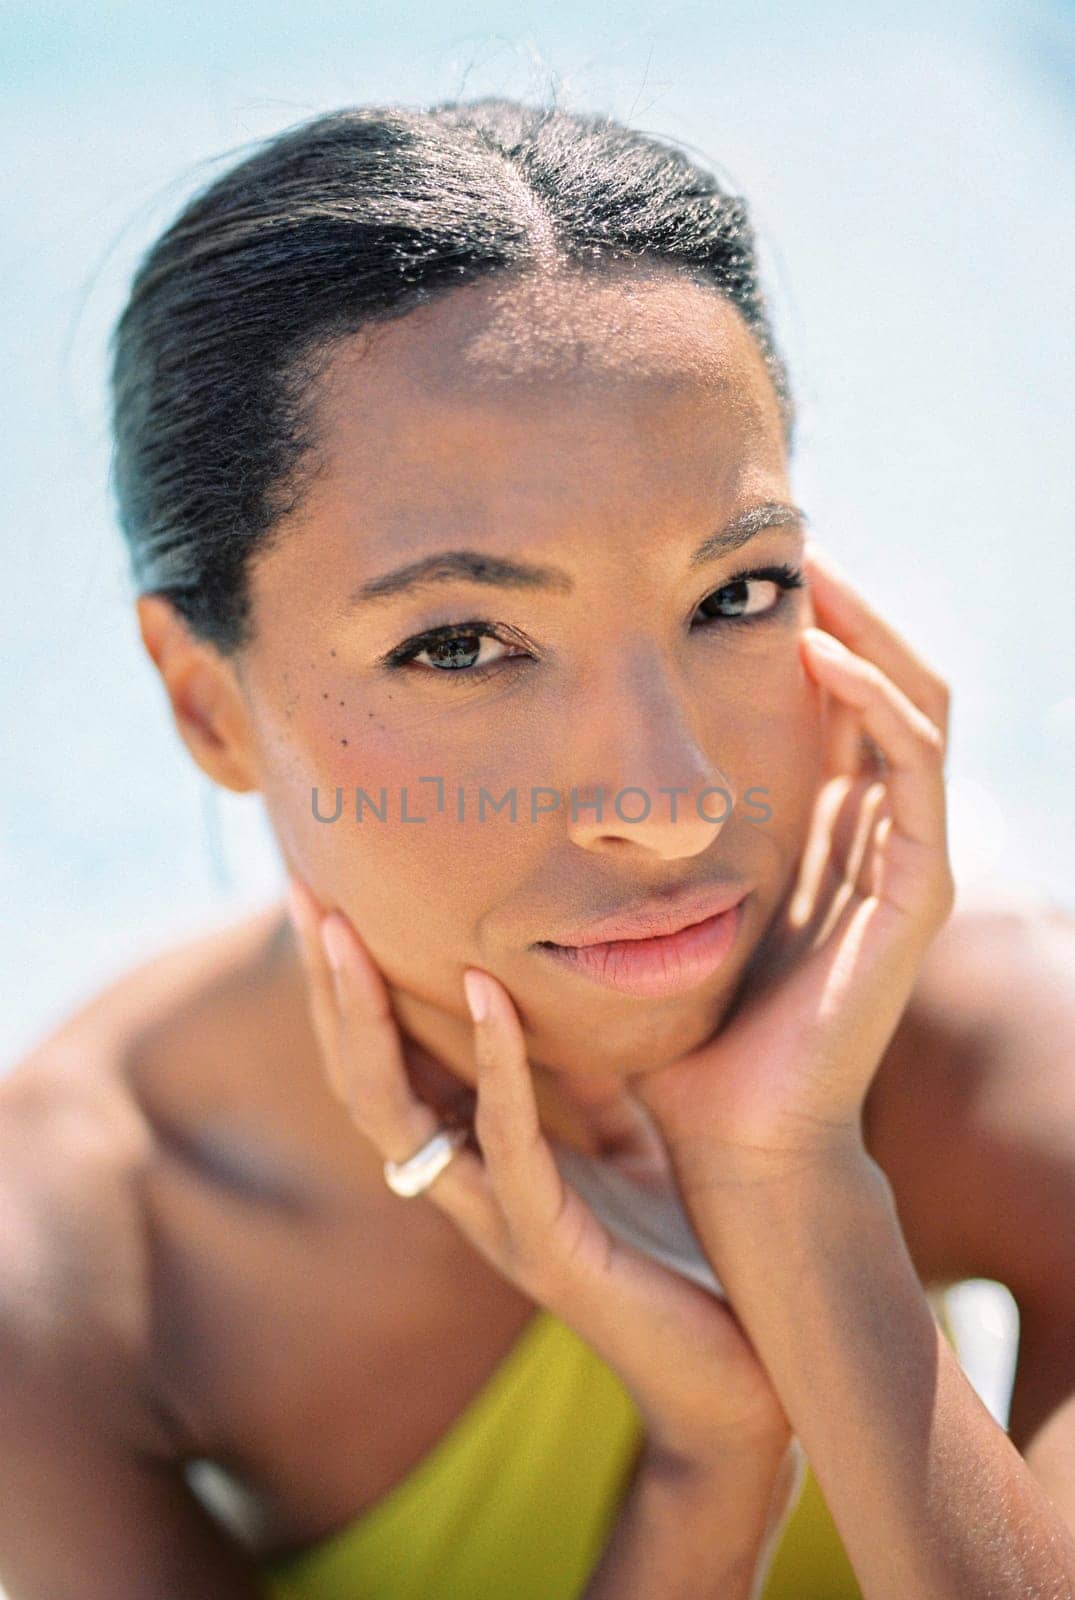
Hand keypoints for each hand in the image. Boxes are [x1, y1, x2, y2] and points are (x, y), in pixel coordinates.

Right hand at [285, 870, 791, 1476]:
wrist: (737, 1375)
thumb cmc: (681, 1255)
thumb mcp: (626, 1140)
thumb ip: (586, 1078)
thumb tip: (568, 991)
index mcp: (475, 1161)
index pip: (386, 1063)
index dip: (350, 984)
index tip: (332, 893)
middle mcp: (465, 1189)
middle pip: (359, 1079)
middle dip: (326, 987)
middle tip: (306, 893)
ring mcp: (496, 1221)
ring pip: (394, 1112)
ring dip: (365, 1016)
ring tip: (348, 930)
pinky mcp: (548, 1246)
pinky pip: (504, 1142)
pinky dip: (493, 1062)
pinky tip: (487, 991)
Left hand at [632, 538, 955, 1185]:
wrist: (732, 1134)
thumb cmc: (685, 1025)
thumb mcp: (665, 900)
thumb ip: (649, 833)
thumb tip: (564, 763)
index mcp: (823, 832)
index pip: (835, 696)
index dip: (802, 622)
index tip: (730, 562)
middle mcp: (874, 833)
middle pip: (883, 679)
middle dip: (841, 603)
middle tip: (780, 535)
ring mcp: (906, 859)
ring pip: (913, 703)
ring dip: (866, 625)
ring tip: (804, 564)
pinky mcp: (918, 891)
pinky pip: (914, 766)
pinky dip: (874, 699)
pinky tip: (817, 650)